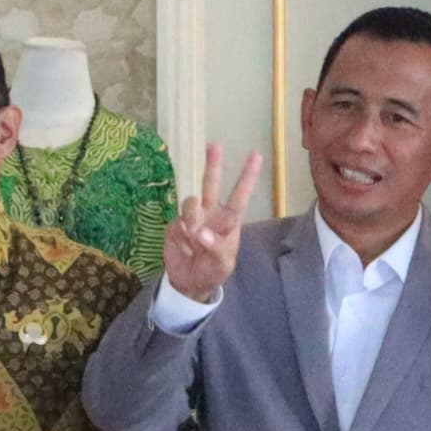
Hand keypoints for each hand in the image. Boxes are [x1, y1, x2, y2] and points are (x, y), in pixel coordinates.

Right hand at [163, 147, 257, 303]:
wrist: (189, 283)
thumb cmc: (213, 271)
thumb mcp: (223, 264)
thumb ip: (216, 248)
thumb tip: (200, 232)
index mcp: (229, 221)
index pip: (240, 196)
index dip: (247, 176)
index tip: (255, 155)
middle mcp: (211, 214)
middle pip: (211, 185)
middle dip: (213, 165)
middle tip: (214, 146)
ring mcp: (192, 219)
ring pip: (190, 202)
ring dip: (192, 217)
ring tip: (194, 238)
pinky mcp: (175, 226)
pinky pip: (177, 223)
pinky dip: (180, 236)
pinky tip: (183, 247)